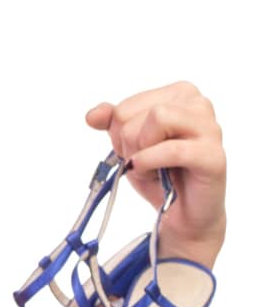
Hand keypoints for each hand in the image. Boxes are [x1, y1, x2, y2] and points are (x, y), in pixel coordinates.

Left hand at [85, 81, 225, 269]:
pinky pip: (172, 148)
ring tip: (153, 168)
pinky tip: (153, 173)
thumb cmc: (158, 172)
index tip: (137, 150)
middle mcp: (199, 104)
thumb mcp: (127, 143)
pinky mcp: (214, 156)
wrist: (181, 212)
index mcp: (180, 93)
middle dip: (127, 145)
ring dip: (141, 152)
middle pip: (133, 114)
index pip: (124, 107)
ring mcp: (211, 128)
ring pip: (157, 118)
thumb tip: (93, 115)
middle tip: (145, 163)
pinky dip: (151, 162)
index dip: (119, 135)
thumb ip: (110, 121)